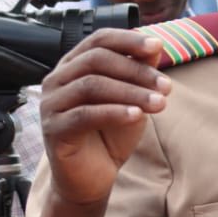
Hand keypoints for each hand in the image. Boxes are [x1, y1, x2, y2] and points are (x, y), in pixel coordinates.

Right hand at [39, 31, 169, 205]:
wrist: (93, 177)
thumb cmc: (110, 134)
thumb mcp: (132, 98)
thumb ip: (139, 71)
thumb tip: (155, 46)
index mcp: (74, 65)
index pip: (99, 40)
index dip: (128, 40)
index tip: (158, 47)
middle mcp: (57, 79)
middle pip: (96, 60)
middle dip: (136, 70)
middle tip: (166, 86)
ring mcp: (51, 104)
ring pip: (92, 85)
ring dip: (131, 92)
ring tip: (160, 104)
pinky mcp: (53, 129)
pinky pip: (84, 114)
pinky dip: (114, 112)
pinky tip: (137, 116)